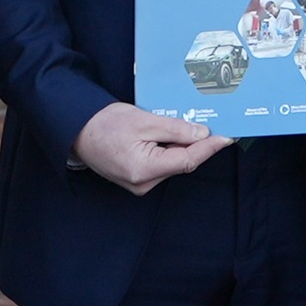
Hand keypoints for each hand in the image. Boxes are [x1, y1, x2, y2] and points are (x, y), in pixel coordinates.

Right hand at [74, 102, 233, 194]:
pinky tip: (164, 133)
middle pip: (181, 162)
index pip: (187, 160)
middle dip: (194, 142)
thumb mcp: (144, 120)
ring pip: (172, 163)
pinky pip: (161, 164)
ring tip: (174, 123)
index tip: (226, 137)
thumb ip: (175, 129)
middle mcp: (143, 183)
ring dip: (179, 144)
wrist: (78, 131)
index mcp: (144, 170)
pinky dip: (167, 149)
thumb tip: (201, 134)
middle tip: (205, 121)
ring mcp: (139, 184)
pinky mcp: (137, 179)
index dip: (209, 147)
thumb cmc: (105, 124)